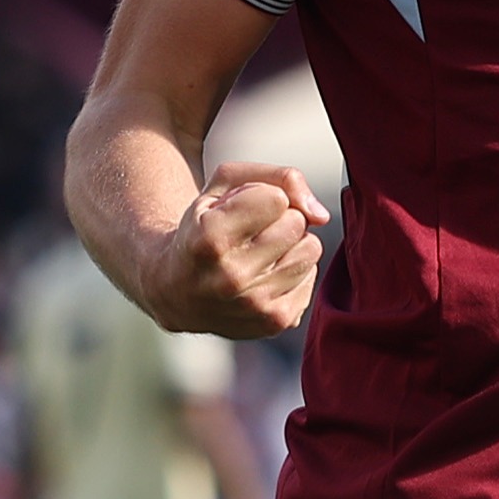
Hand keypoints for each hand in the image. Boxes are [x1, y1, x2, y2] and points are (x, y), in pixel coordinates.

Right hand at [146, 161, 327, 335]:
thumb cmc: (204, 228)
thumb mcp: (224, 185)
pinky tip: (264, 275)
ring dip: (291, 245)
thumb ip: (278, 177)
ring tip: (259, 253)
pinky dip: (293, 271)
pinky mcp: (275, 321)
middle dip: (279, 220)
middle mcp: (232, 276)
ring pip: (311, 249)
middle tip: (250, 233)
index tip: (239, 211)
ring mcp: (255, 304)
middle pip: (297, 223)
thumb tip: (321, 215)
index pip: (277, 199)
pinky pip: (312, 275)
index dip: (262, 197)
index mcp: (211, 238)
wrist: (177, 290)